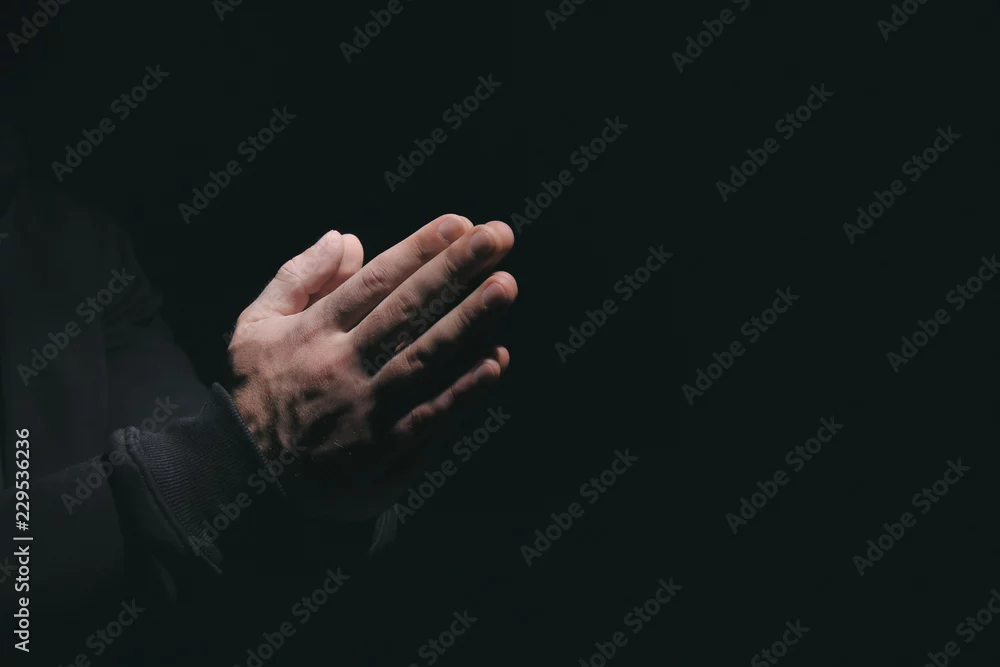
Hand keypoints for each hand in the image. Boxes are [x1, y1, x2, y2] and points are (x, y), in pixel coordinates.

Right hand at [229, 215, 516, 519]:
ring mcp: (364, 416)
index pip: (374, 283)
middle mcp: (340, 369)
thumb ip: (298, 278)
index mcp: (311, 334)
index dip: (419, 250)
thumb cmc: (257, 392)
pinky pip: (428, 420)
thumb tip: (346, 237)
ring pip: (424, 361)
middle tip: (498, 236)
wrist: (244, 480)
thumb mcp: (254, 327)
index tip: (459, 224)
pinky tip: (496, 360)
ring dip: (469, 323)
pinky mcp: (383, 459)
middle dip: (455, 271)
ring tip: (504, 286)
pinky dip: (463, 392)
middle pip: (406, 313)